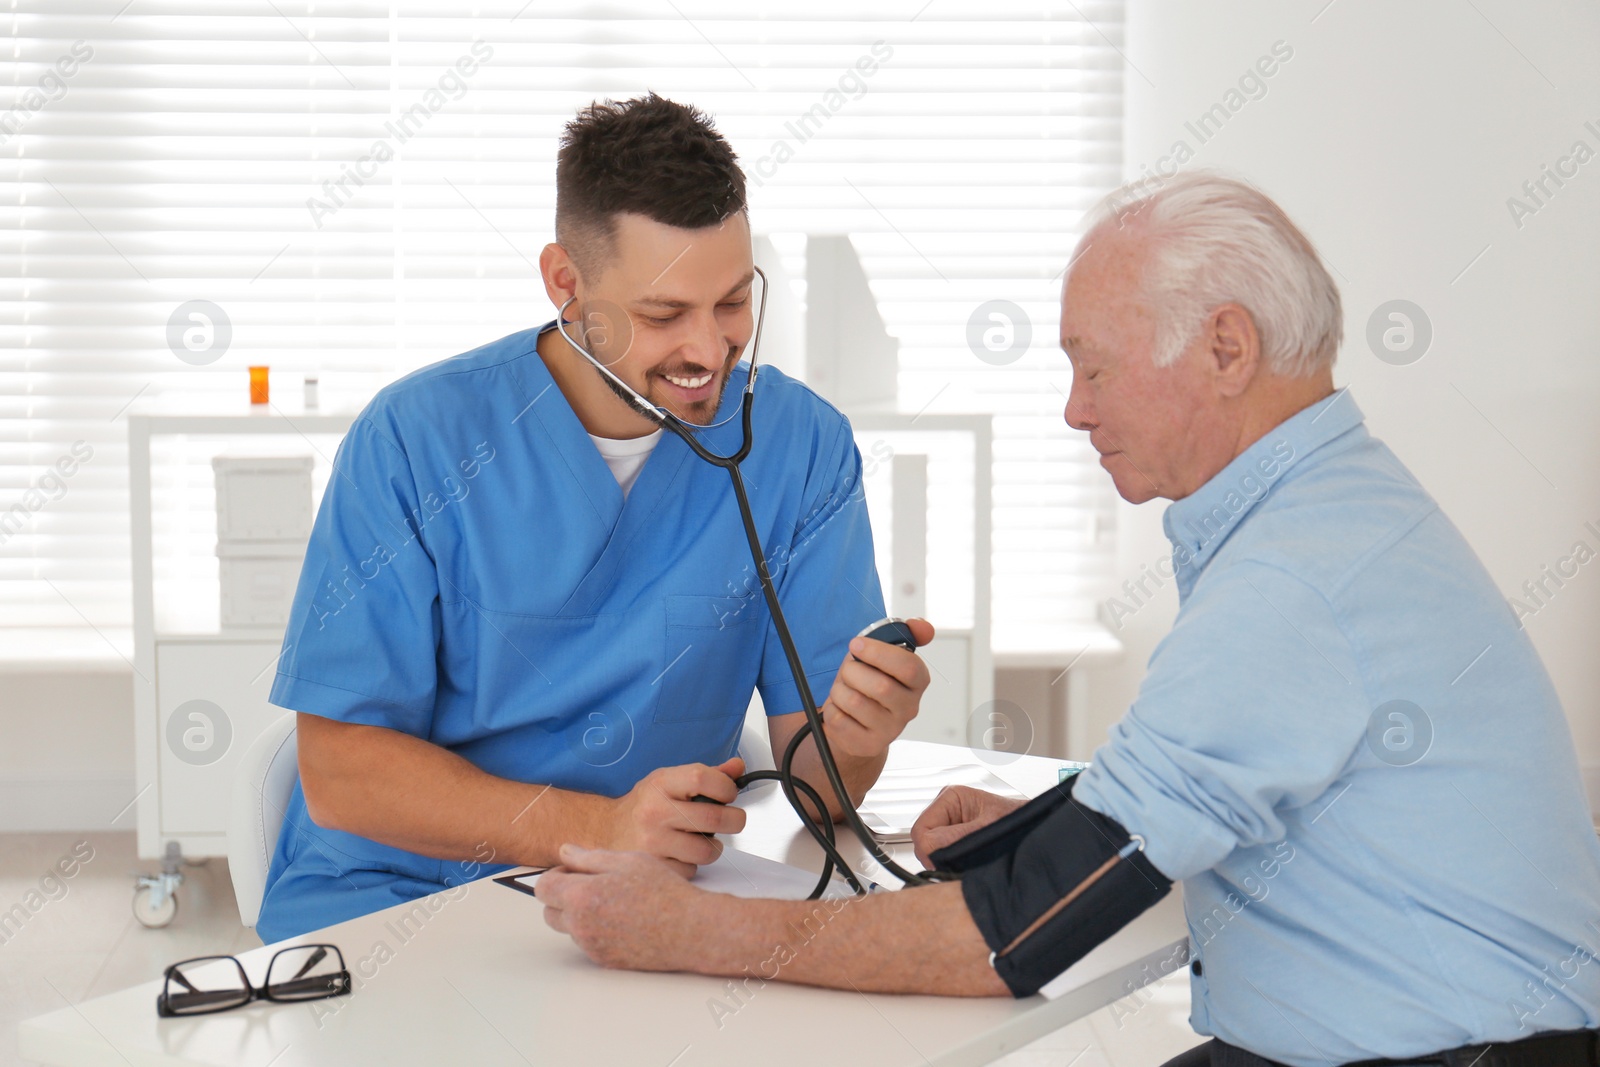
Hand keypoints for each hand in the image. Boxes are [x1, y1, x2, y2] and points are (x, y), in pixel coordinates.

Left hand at [537, 845, 707, 971]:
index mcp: (582, 896)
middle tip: (592, 885)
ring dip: (580, 915)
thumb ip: (589, 857)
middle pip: (549, 912)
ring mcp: (592, 946)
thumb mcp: (628, 861)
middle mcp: (581, 926)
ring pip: (569, 929)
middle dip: (562, 898)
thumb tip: (564, 853)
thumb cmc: (664, 892)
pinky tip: (623, 920)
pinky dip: (597, 931)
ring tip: (614, 902)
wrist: (690, 930)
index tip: (573, 871)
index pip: (543, 888)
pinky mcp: (604, 960)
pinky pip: (588, 943)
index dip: (556, 876)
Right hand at [604, 757, 746, 876]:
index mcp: (661, 783)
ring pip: (707, 849)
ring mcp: (652, 842)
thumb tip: (737, 767)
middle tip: (730, 820)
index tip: (729, 794)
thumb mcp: (670, 781)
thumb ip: (706, 775)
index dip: (726, 787)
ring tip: (700, 839)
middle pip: (714, 818)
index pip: (703, 778)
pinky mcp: (653, 867)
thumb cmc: (645, 805)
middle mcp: (655, 811)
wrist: (605, 830)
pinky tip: (680, 854)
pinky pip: (691, 870)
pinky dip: (692, 865)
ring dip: (712, 847)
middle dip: (734, 820)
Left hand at [819, 618, 935, 759]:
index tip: (856, 644)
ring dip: (839, 689)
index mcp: (917, 682)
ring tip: (843, 689)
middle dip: (853, 671)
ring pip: (854, 702)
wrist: (859, 721)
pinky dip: (831, 709)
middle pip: (880, 686)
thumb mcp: (884, 654)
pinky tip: (840, 708)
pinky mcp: (868, 744)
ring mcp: (890, 730)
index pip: (908, 666)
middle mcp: (909, 708)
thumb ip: (903, 634)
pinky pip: (838, 720)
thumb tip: (922, 626)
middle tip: (848, 670)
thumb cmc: (870, 681)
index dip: (878, 652)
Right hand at [911, 785, 1026, 867]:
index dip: (929, 852)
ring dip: (945, 861)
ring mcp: (950, 826)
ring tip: (969, 862)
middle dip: (938, 857)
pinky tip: (968, 864)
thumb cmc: (1019, 822)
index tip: (943, 865)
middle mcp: (947, 810)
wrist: (1038, 832)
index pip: (921, 830)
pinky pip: (942, 856)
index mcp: (951, 797)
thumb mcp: (988, 830)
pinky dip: (951, 865)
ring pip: (931, 851)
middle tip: (960, 865)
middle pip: (923, 842)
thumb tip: (930, 849)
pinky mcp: (956, 840)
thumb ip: (958, 838)